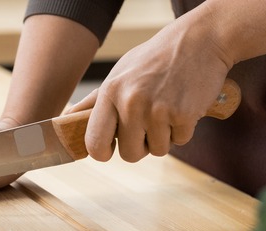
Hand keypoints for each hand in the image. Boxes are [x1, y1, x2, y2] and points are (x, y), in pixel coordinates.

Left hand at [72, 14, 231, 162]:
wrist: (199, 40)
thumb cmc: (154, 59)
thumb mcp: (119, 73)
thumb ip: (93, 101)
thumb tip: (66, 119)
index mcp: (110, 93)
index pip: (94, 143)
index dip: (103, 152)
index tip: (111, 148)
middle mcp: (131, 103)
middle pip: (129, 154)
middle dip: (140, 146)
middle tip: (148, 124)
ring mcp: (158, 110)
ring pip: (157, 151)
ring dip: (164, 137)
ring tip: (166, 109)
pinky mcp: (184, 115)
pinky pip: (180, 141)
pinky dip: (183, 129)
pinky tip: (183, 106)